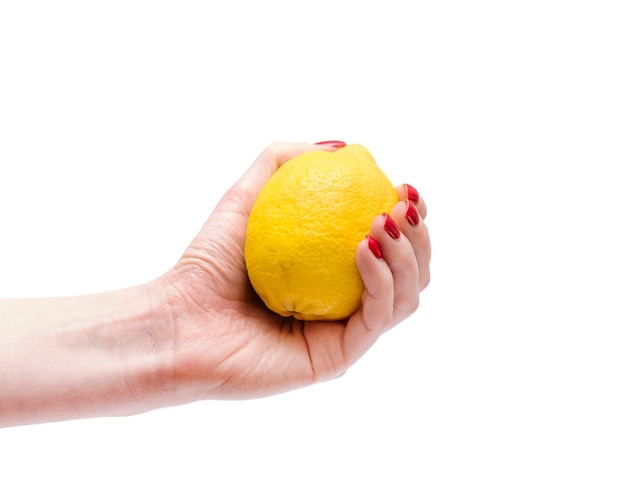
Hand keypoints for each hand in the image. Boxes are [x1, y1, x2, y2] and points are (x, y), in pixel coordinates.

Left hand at [156, 141, 430, 400]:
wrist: (179, 321)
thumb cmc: (207, 262)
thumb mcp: (245, 196)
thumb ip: (282, 162)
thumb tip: (340, 146)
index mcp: (333, 275)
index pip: (390, 248)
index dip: (409, 219)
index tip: (405, 188)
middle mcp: (344, 306)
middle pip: (410, 274)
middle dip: (420, 236)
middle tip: (403, 203)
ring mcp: (344, 334)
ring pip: (406, 298)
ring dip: (410, 255)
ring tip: (386, 220)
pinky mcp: (337, 357)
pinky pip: (378, 317)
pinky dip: (382, 278)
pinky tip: (366, 246)